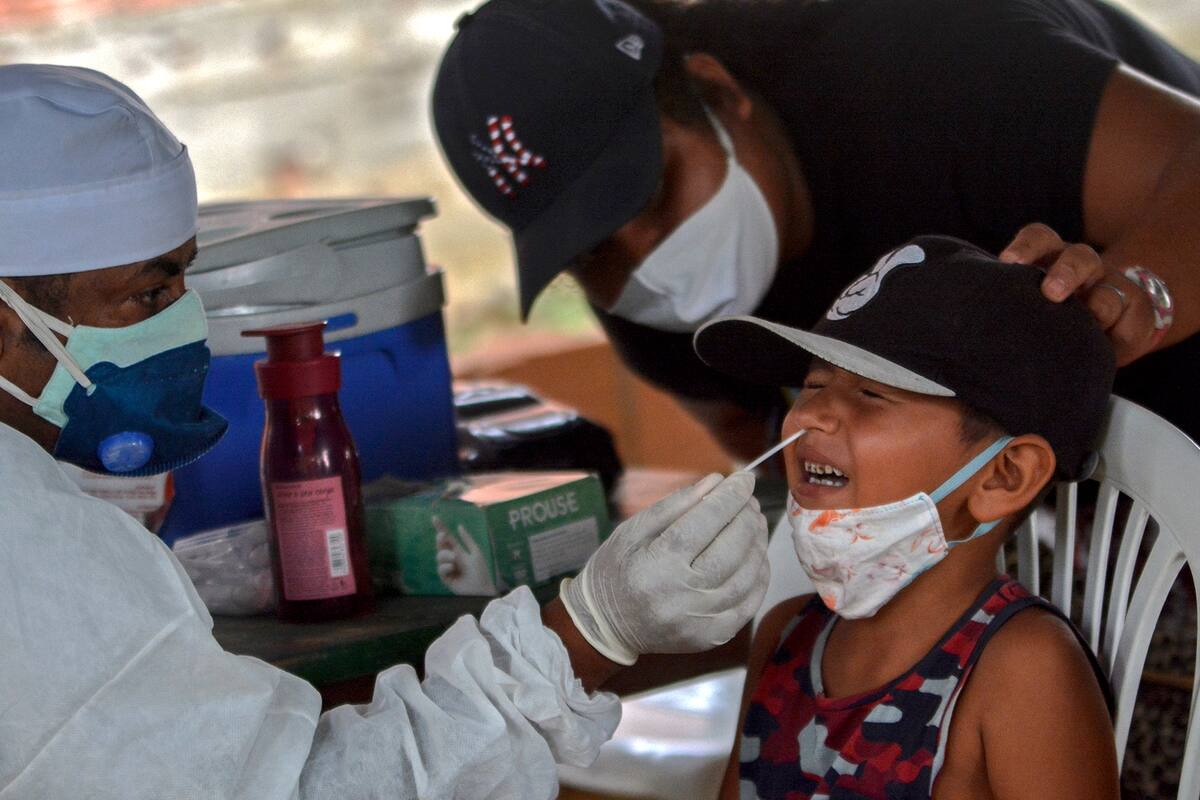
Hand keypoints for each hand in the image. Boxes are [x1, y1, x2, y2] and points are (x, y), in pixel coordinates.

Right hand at [434, 516, 496, 595]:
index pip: (447, 538)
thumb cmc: (481, 572)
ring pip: (439, 556)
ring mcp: (448, 568)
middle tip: (443, 536)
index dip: (441, 528)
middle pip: (441, 546)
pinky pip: (441, 569)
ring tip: (454, 558)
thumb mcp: (475, 552)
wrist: (481, 589)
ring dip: (445, 554)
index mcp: (459, 551)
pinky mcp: (446, 578)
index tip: (434, 517)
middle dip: (440, 540)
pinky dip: (446, 566)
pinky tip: (452, 567)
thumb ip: (467, 539)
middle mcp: (451, 558)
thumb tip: (459, 526)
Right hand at [560, 472, 769, 664]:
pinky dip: (759, 576)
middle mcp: (681, 596)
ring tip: (754, 522)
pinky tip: (756, 555)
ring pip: (746, 576)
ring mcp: (700, 621)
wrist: (605, 625)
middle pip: (730, 549)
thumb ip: (675, 504)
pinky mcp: (712, 637)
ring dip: (757, 544)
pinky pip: (748, 603)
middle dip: (746, 518)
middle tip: (749, 500)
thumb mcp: (632, 530)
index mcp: (657, 565)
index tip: (745, 478)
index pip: (704, 523)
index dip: (729, 497)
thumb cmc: (616, 570)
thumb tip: (717, 482)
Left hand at [999, 223, 1161, 364]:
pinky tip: (1109, 343)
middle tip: (1051, 292)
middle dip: (1066, 271)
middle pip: (1080, 256)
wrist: (1101, 330)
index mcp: (1050, 259)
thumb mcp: (1029, 308)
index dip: (1026, 246)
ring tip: (1090, 319)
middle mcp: (1081, 268)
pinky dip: (1122, 330)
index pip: (1040, 239)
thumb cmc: (1048, 319)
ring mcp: (1112, 286)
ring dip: (1100, 304)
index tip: (1008, 261)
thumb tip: (984, 324)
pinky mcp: (1136, 310)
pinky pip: (1134, 316)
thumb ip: (1014, 308)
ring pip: (1110, 287)